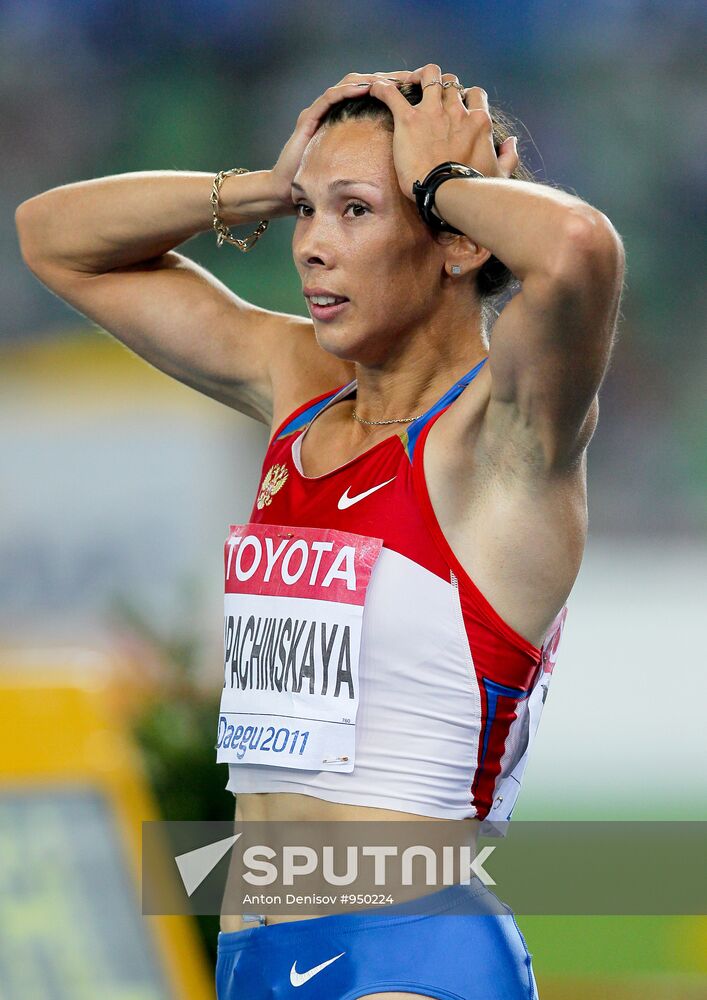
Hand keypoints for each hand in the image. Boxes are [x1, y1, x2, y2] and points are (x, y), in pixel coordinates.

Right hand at [269, 70, 418, 212]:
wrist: (285, 192)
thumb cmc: (318, 184)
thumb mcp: (353, 170)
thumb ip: (371, 160)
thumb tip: (401, 165)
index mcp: (345, 119)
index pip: (373, 95)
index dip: (394, 89)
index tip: (415, 89)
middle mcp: (332, 110)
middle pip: (363, 83)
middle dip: (387, 79)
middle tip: (409, 77)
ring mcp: (319, 111)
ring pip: (348, 84)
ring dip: (370, 80)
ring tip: (390, 80)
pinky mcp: (308, 117)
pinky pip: (330, 97)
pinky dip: (348, 90)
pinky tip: (364, 87)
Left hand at [368, 63, 518, 200]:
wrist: (450, 194)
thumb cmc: (475, 190)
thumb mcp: (500, 173)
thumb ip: (509, 156)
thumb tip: (512, 142)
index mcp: (479, 122)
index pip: (475, 94)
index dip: (464, 96)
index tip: (457, 106)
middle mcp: (457, 111)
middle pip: (451, 82)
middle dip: (441, 85)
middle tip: (430, 95)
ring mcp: (432, 113)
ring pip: (428, 75)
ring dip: (418, 77)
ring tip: (407, 84)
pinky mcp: (409, 120)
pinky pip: (392, 93)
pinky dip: (383, 88)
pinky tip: (375, 89)